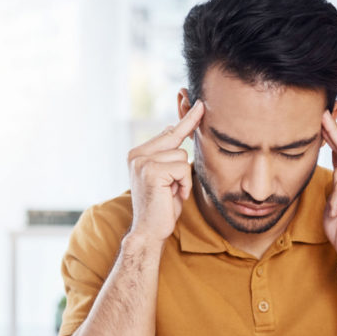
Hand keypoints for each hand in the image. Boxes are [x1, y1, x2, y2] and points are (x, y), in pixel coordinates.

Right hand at [125, 101, 204, 245]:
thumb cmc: (161, 207)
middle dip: (184, 159)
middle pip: (176, 140)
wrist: (149, 231)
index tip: (200, 104)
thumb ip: (168, 154)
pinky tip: (174, 195)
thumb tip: (172, 128)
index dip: (186, 120)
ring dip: (183, 177)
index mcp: (138, 154)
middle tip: (178, 177)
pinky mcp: (151, 171)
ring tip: (172, 192)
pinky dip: (184, 184)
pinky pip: (181, 168)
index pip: (168, 132)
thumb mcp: (166, 176)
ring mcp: (142, 162)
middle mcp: (137, 155)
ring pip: (181, 155)